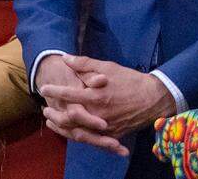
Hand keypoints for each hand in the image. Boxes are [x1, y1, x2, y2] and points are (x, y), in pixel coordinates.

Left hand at [40, 55, 174, 153]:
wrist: (153, 99)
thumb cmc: (131, 80)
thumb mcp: (109, 67)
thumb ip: (86, 64)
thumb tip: (66, 59)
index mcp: (96, 95)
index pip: (68, 94)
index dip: (54, 91)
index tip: (44, 88)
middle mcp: (97, 113)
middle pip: (67, 117)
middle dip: (54, 113)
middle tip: (44, 109)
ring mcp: (104, 126)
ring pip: (76, 130)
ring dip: (61, 126)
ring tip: (52, 121)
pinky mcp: (110, 134)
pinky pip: (90, 137)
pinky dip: (77, 134)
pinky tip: (70, 130)